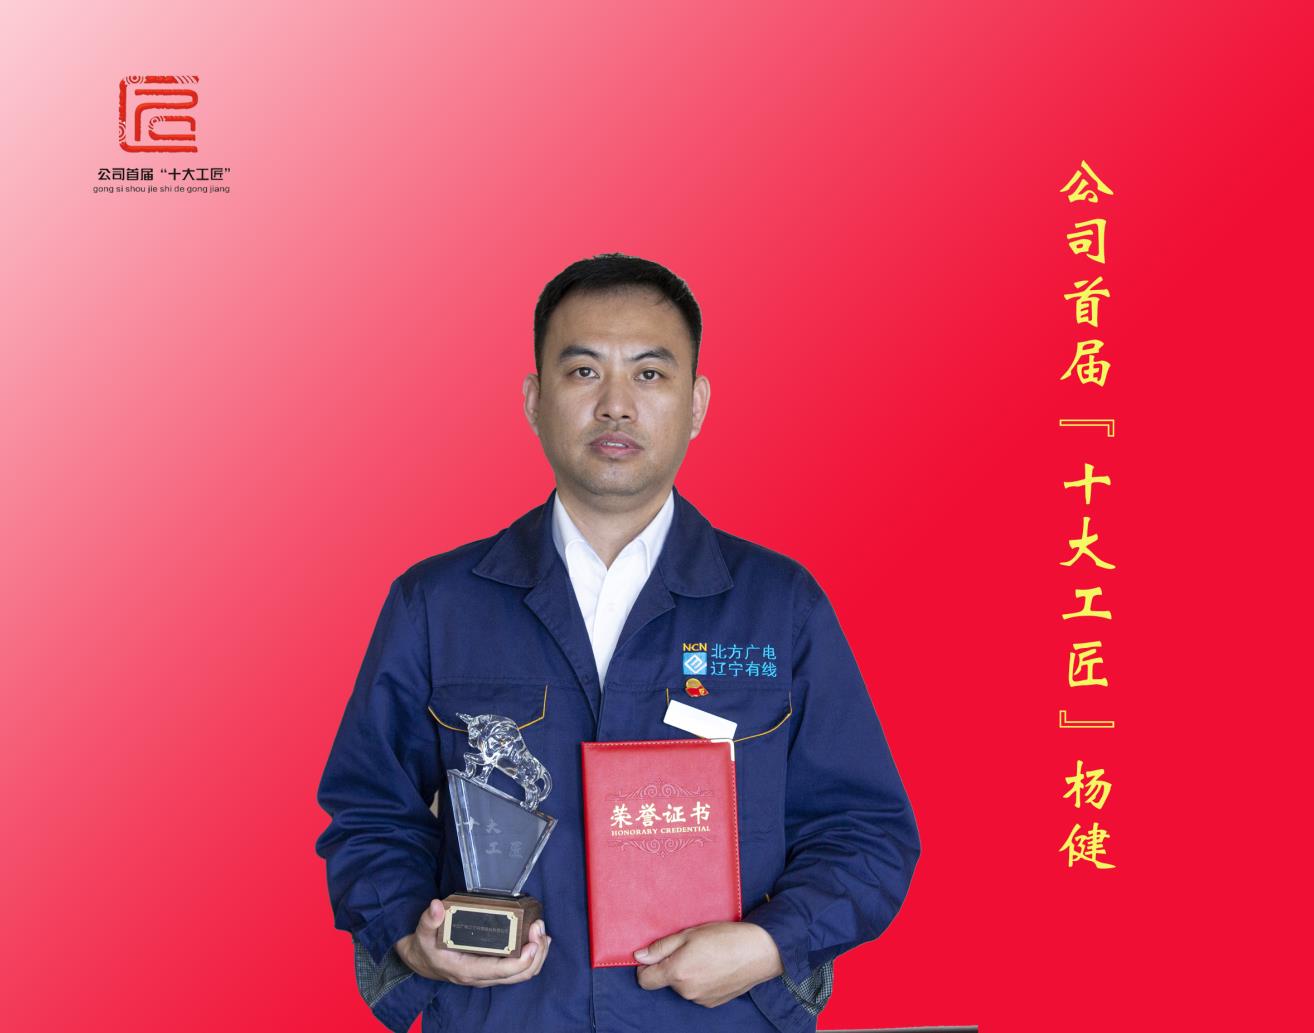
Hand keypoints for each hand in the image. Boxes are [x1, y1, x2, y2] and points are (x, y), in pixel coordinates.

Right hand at [395, 899, 551, 986]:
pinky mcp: (494, 969)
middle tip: (539, 927)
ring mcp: (489, 974)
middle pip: (520, 975)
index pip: (502, 971)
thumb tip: (437, 906)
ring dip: (538, 955)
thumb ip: (429, 920)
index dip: (522, 959)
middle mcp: (482, 976)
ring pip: (523, 974)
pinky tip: (538, 940)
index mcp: (468, 970)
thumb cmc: (427, 946)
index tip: (534, 941)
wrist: (423, 960)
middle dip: (536, 953)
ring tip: (542, 931)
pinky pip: (519, 969)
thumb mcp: (423, 932)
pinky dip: (533, 956)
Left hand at [634, 921, 783, 1006]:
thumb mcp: (689, 934)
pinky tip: (714, 967)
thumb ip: (661, 947)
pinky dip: (700, 981)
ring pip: (682, 986)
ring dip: (687, 974)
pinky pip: (697, 992)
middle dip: (671, 966)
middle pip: (665, 981)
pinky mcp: (713, 1003)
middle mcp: (686, 991)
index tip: (657, 955)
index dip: (646, 967)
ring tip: (706, 956)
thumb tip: (639, 956)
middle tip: (689, 948)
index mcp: (677, 972)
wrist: (759, 952)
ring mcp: (700, 999)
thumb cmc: (725, 937)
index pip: (644, 980)